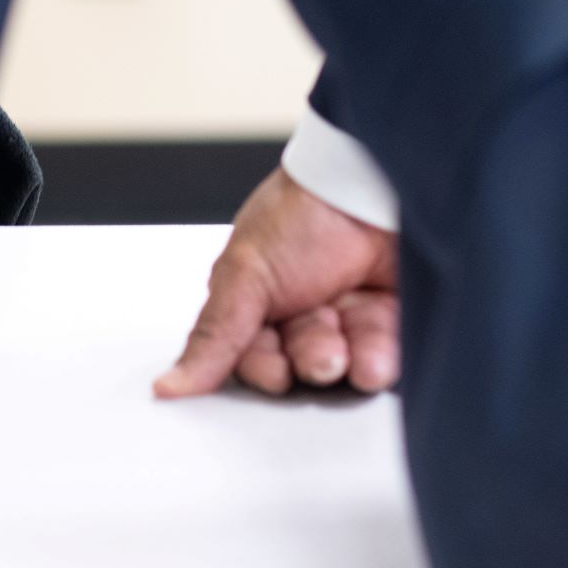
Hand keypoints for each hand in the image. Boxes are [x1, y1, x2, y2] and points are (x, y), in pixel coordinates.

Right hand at [154, 167, 399, 398]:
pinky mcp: (397, 321)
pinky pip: (389, 360)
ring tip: (351, 348)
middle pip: (303, 366)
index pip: (255, 358)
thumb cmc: (301, 211)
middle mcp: (306, 311)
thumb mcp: (244, 275)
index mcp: (260, 301)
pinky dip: (382, 362)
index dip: (266, 370)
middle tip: (321, 351)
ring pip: (348, 368)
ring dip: (349, 364)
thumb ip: (213, 337)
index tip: (275, 371)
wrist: (370, 182)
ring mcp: (352, 316)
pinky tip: (377, 354)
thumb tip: (170, 385)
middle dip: (312, 361)